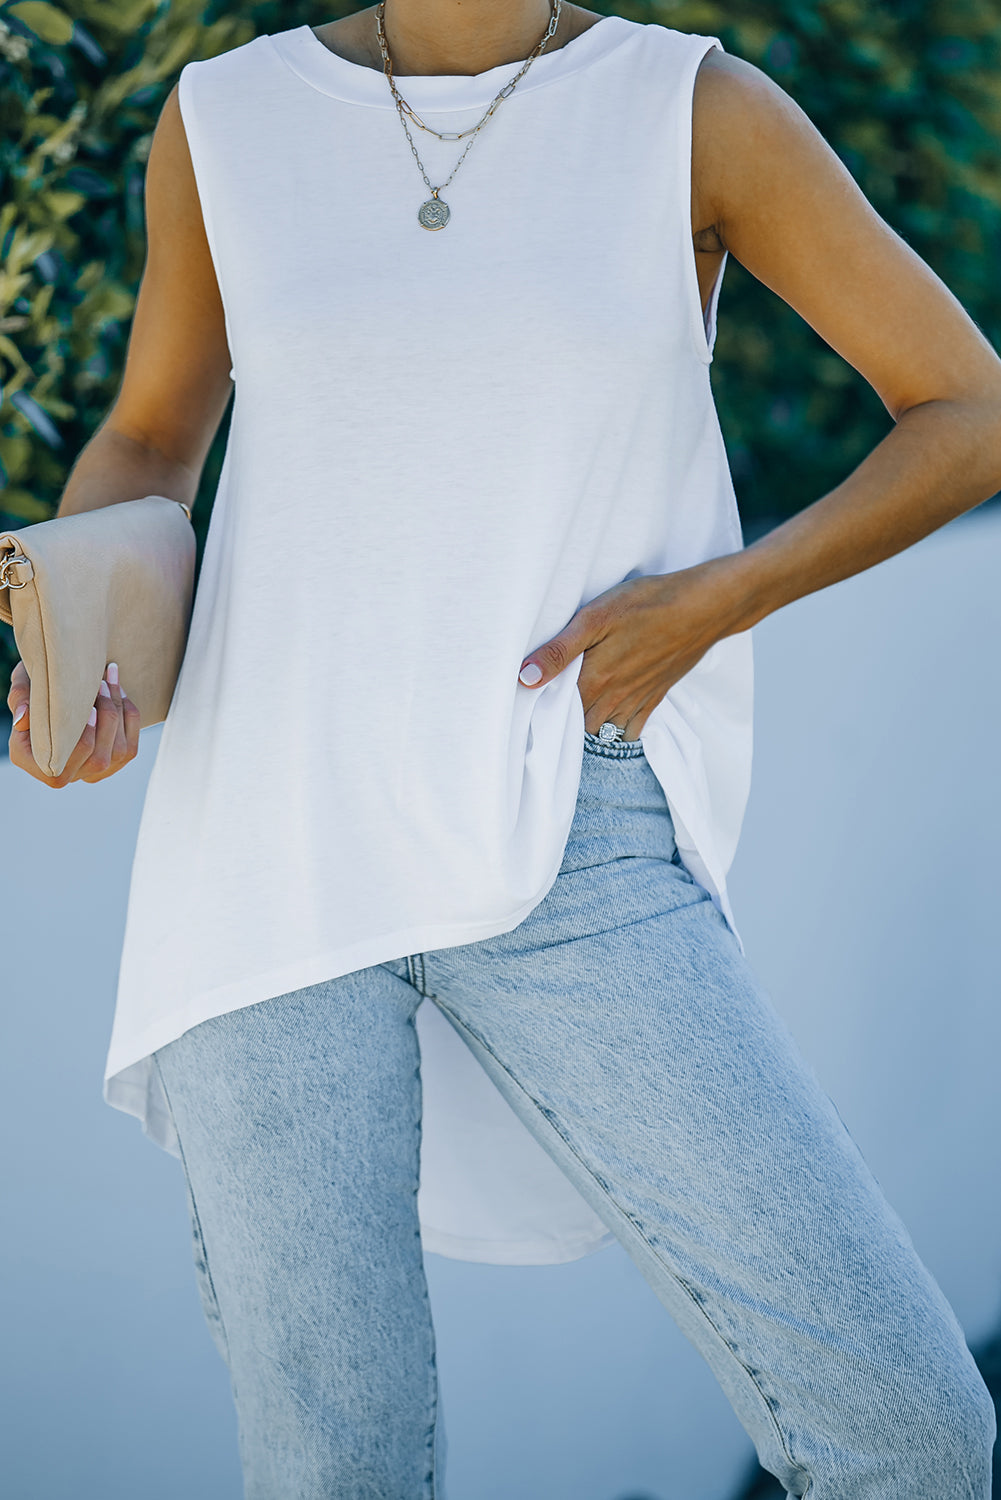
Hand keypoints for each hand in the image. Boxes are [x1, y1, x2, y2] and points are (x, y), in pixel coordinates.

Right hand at [8, 659, 140, 786]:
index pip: (63, 764)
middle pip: (98, 759)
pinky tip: (120, 692)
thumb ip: (19, 698)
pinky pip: (130, 748)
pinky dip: (130, 717)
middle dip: (106, 717)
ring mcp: (87, 773)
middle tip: (101, 684)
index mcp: (33, 761)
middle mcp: (61, 774)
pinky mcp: (110, 764)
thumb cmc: (36, 685)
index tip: (88, 707)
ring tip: (109, 681)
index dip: (83, 737)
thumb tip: (22, 718)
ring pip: (118, 752)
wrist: (56, 687)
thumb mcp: (23, 684)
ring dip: (119, 712)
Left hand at [517, 562, 735, 739]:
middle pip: (577, 723)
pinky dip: (616, 728)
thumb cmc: (648, 604)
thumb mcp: (595, 617)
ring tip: (578, 703)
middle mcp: (613, 699)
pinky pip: (630, 731)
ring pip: (601, 729)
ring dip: (587, 721)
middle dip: (562, 716)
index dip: (541, 703)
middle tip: (552, 696)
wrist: (703, 607)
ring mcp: (636, 701)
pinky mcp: (654, 698)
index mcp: (594, 680)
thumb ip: (559, 650)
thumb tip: (525, 678)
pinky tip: (610, 711)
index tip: (531, 695)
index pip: (555, 708)